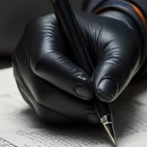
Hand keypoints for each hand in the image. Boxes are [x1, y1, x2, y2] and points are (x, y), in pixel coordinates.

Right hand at [12, 12, 143, 125]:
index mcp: (43, 29)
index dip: (66, 79)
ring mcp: (24, 74)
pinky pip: (45, 112)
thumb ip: (115, 68)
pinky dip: (68, 116)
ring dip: (73, 112)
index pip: (44, 60)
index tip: (91, 92)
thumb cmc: (109, 41)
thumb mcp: (121, 47)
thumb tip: (103, 94)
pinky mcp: (30, 92)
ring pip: (43, 104)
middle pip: (40, 87)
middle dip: (72, 102)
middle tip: (99, 109)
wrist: (103, 46)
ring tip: (97, 109)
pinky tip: (86, 110)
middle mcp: (26, 51)